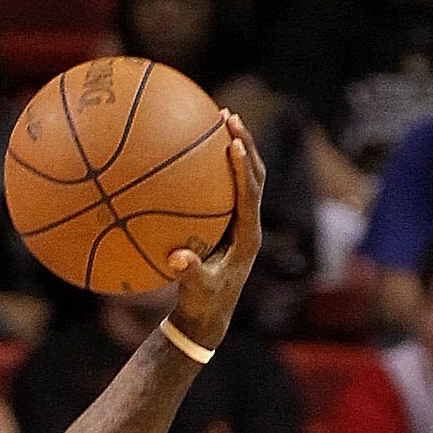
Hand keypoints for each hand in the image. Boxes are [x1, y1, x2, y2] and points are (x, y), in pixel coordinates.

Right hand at [165, 115, 263, 350]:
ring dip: (237, 148)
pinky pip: (228, 186)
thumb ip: (189, 274)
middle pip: (255, 175)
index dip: (242, 170)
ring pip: (247, 177)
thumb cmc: (202, 303)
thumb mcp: (195, 291)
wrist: (210, 314)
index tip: (232, 145)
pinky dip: (219, 166)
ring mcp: (243, 221)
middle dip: (244, 145)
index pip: (249, 196)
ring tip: (221, 120)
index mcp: (247, 237)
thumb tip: (177, 259)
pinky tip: (198, 150)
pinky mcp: (232, 222)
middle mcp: (250, 224)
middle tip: (229, 118)